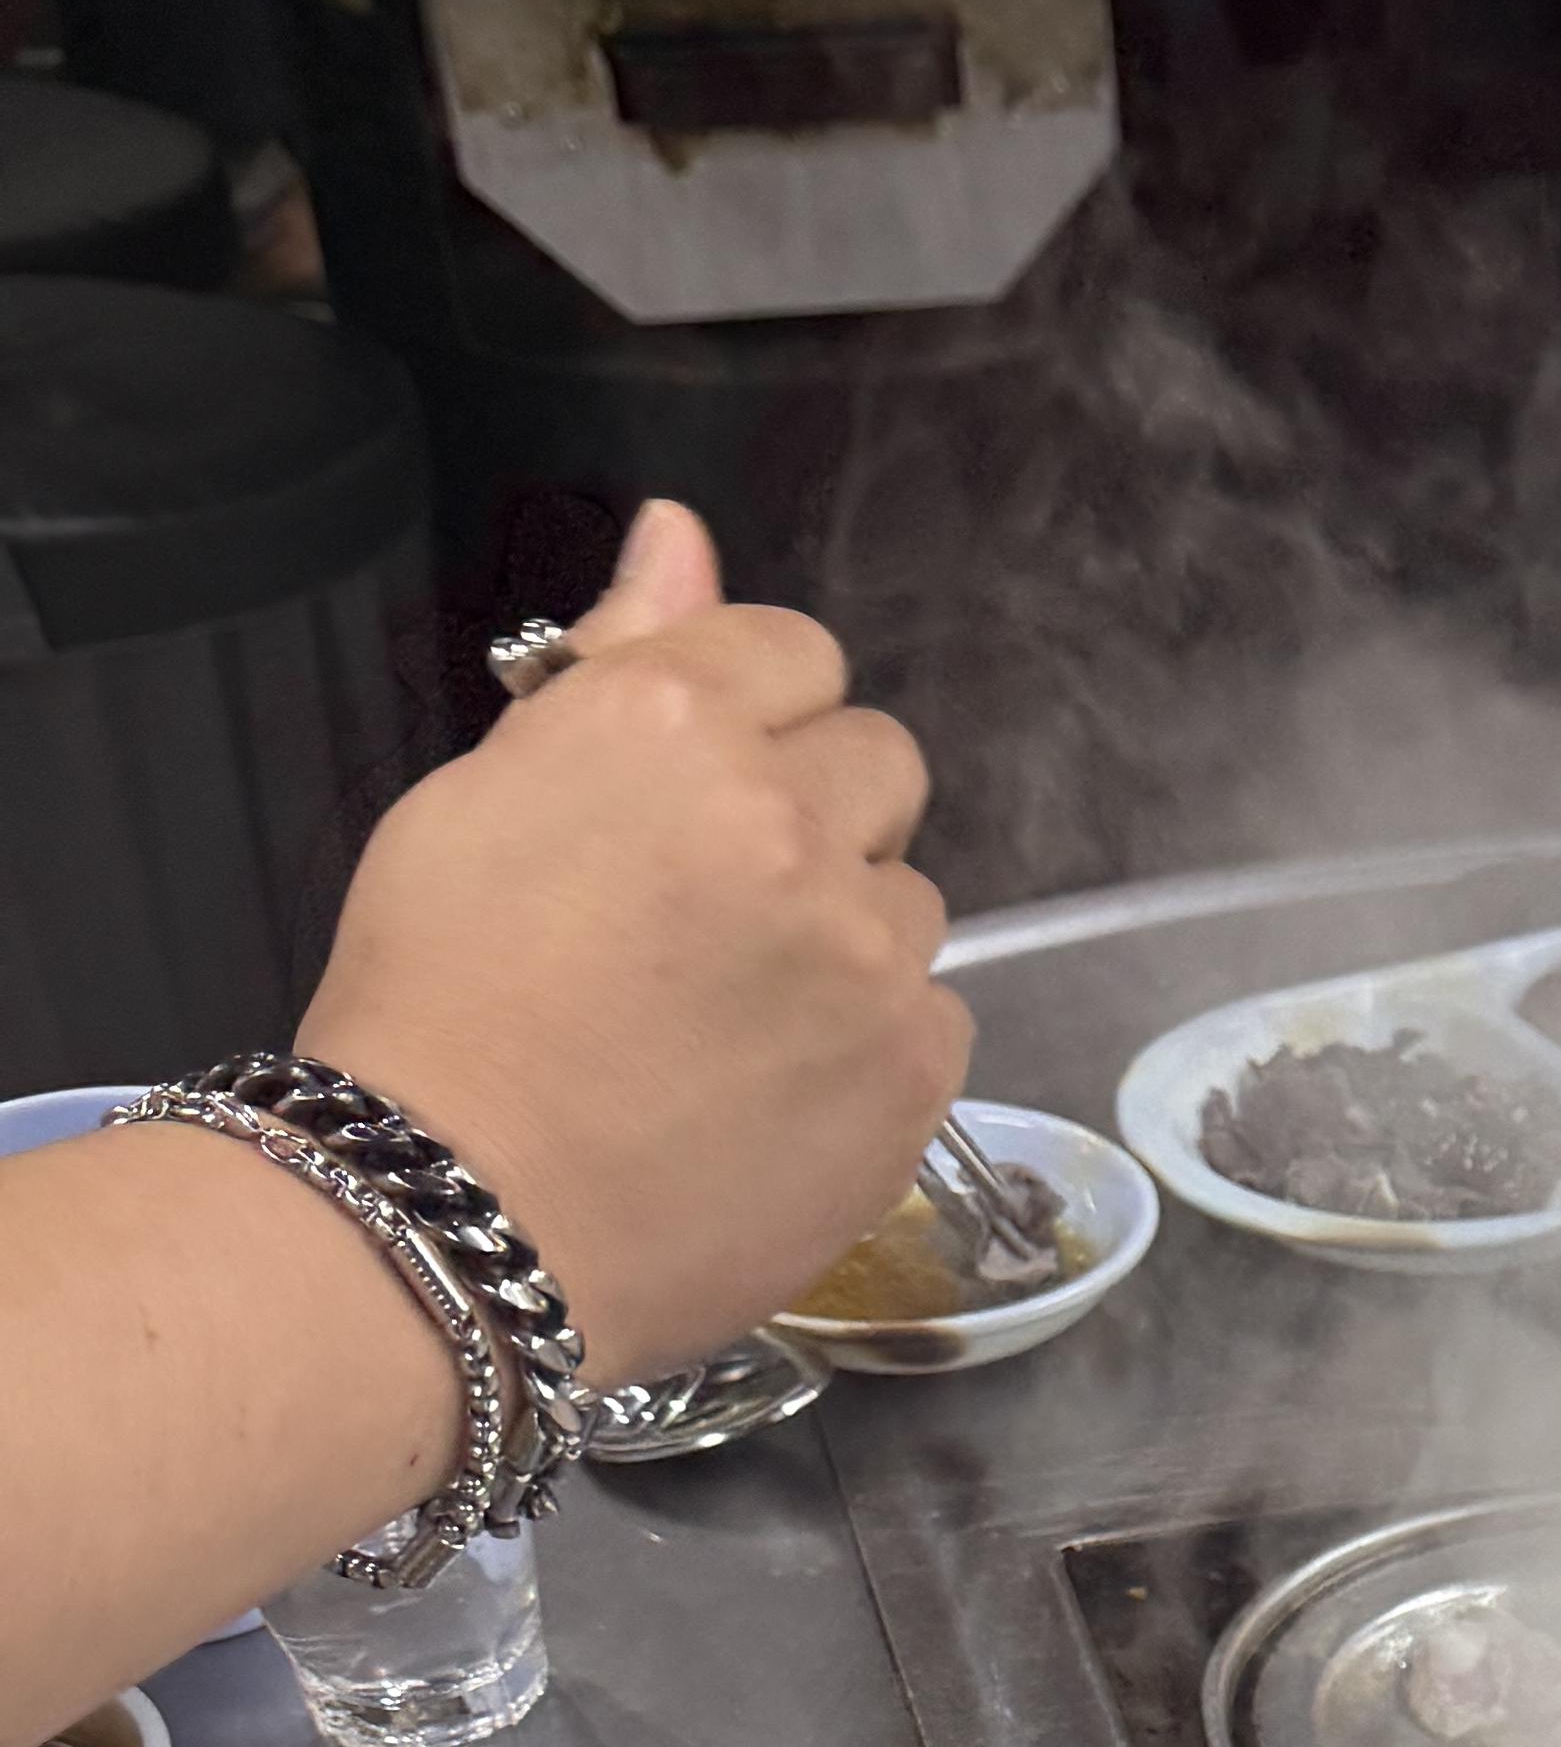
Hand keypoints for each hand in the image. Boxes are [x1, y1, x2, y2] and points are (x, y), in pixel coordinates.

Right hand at [297, 502, 968, 1387]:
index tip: (704, 791)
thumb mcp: (484, 795)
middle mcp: (787, 818)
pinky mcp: (911, 1068)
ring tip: (733, 1019)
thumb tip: (682, 534)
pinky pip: (934, 1015)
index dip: (752, 720)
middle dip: (816, 816)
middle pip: (879, 764)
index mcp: (668, 723)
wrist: (461, 1213)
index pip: (793, 651)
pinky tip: (775, 1091)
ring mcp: (864, 951)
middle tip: (719, 913)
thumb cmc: (439, 1008)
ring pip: (910, 897)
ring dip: (848, 936)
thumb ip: (616, 658)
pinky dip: (874, 1045)